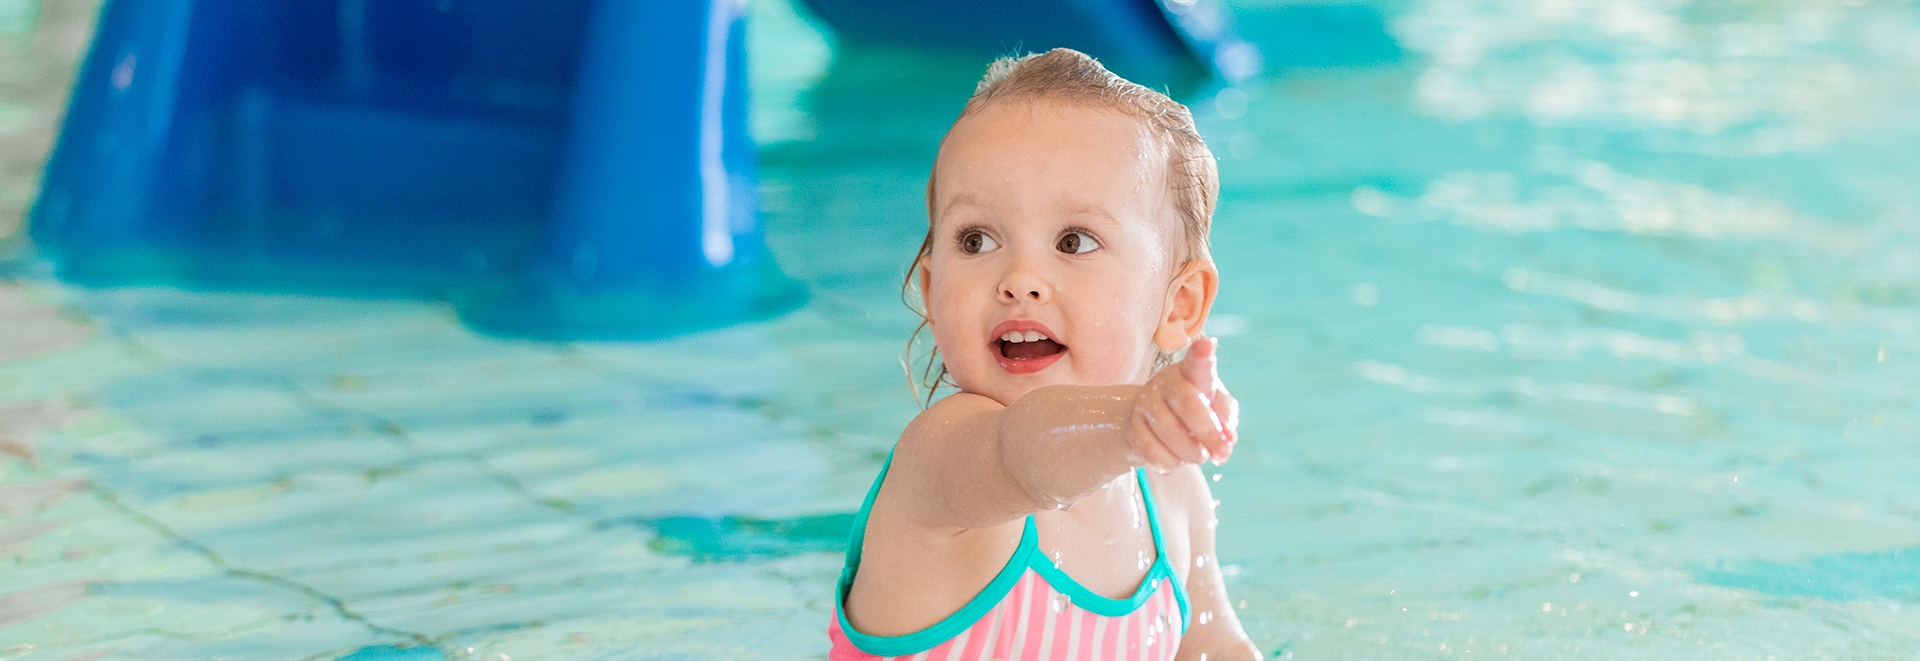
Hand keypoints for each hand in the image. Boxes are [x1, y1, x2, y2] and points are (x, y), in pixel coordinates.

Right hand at [1126, 336, 1238, 469]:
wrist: (1155, 426)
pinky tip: (1176, 459)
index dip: (1202, 354)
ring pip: (1170, 432)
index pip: (1197, 363)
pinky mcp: (1132, 426)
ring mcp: (1146, 403)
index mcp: (1192, 373)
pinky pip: (1152, 451)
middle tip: (1222, 454)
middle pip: (1187, 404)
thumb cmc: (1195, 412)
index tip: (1208, 344)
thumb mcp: (1216, 411)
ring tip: (1198, 455)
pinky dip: (1171, 463)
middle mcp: (1166, 382)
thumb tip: (1227, 440)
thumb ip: (1226, 421)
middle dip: (1208, 433)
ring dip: (1191, 453)